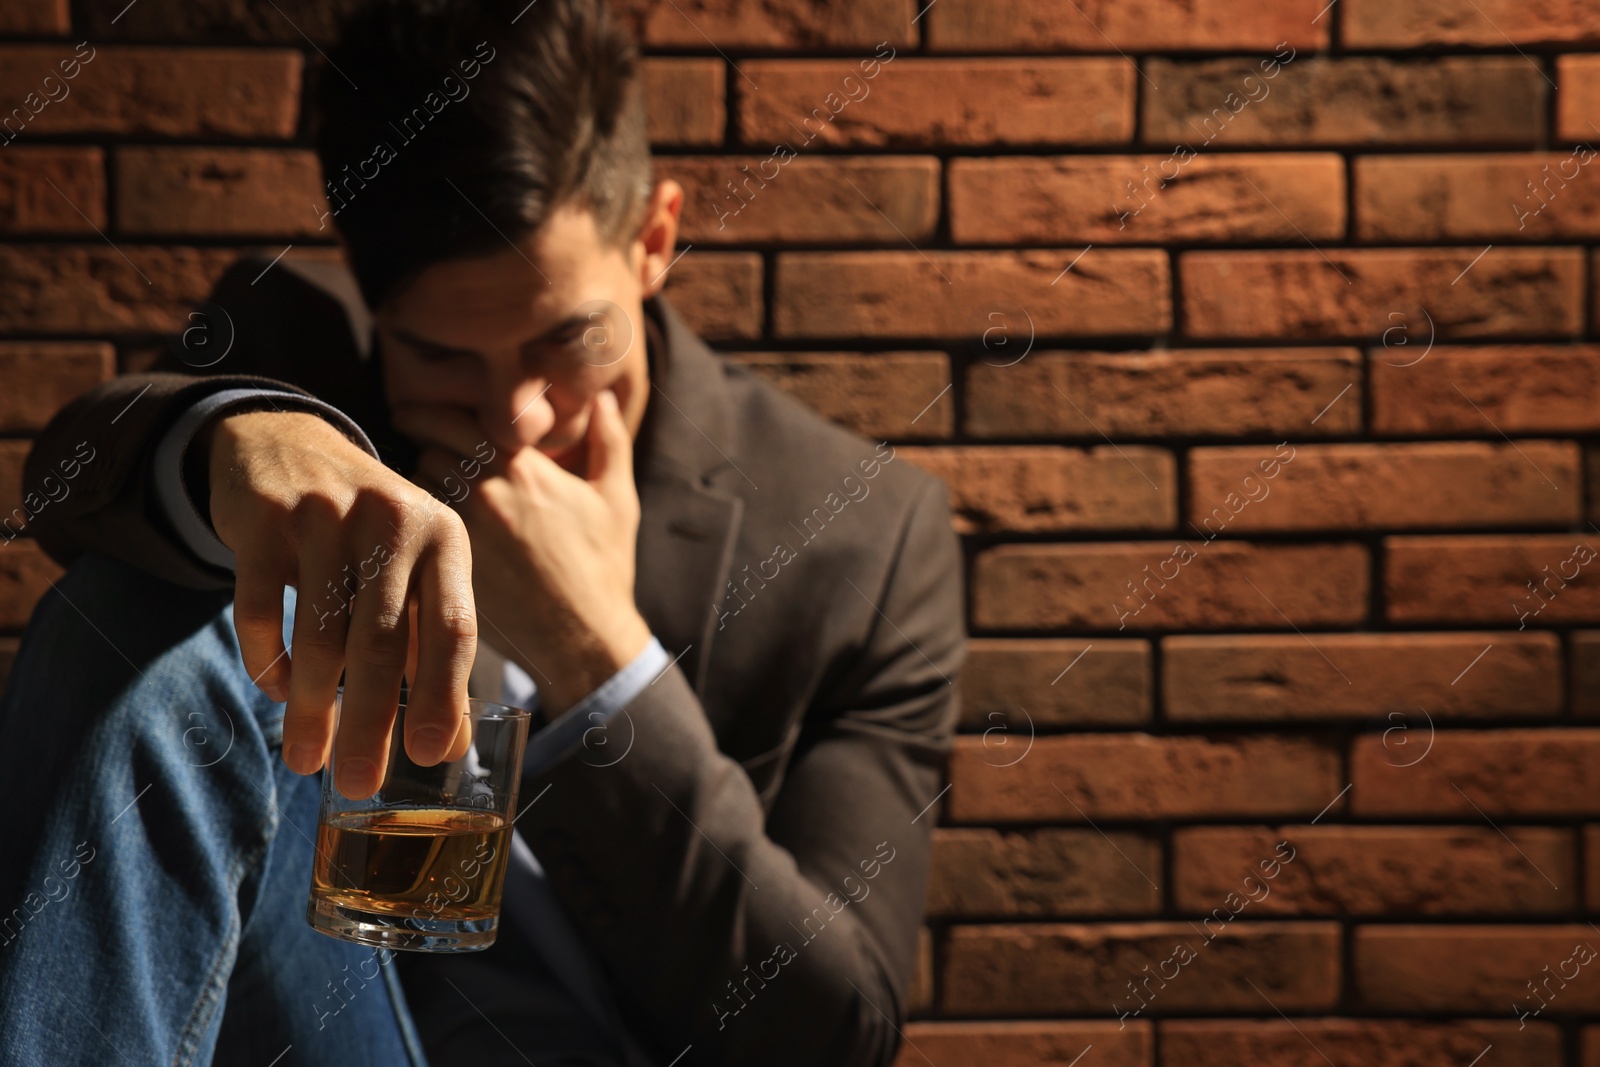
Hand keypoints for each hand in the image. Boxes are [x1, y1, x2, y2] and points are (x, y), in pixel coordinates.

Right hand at [203, 409, 476, 797]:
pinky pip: (261, 611)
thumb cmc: (366, 533)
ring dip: (313, 709)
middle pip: (384, 643)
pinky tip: (278, 689)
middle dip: (371, 724)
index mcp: (445, 539)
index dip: (444, 696)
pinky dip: (268, 661)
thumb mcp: (413, 570)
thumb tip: (446, 747)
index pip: (454, 628)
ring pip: (321, 636)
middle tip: (358, 784)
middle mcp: (394, 521)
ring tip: (307, 758)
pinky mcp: (266, 521)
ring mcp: (327, 516)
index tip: (428, 756)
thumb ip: (431, 647)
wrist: (287, 444)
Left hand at [398, 390, 650, 716]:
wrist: (586, 639)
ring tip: (418, 493)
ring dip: (414, 485)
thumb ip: (609, 441)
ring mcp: (462, 530)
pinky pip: (410, 530)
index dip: (432, 414)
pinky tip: (417, 533)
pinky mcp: (445, 566)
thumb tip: (605, 398)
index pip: (453, 417)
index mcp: (523, 466)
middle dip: (422, 446)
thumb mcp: (616, 500)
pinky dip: (410, 525)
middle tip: (415, 450)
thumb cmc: (604, 568)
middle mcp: (486, 491)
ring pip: (413, 486)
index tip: (420, 415)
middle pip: (426, 445)